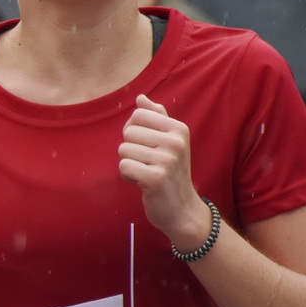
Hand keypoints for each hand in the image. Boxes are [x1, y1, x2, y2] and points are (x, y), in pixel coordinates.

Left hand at [118, 95, 209, 249]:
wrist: (182, 209)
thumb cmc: (171, 172)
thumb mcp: (170, 142)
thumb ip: (156, 117)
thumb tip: (141, 98)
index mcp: (178, 129)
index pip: (138, 115)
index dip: (133, 130)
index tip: (145, 145)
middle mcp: (176, 142)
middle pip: (128, 132)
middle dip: (130, 148)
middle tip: (147, 162)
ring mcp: (167, 160)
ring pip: (123, 150)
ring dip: (129, 164)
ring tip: (145, 173)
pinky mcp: (155, 178)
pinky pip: (124, 166)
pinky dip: (127, 176)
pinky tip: (142, 183)